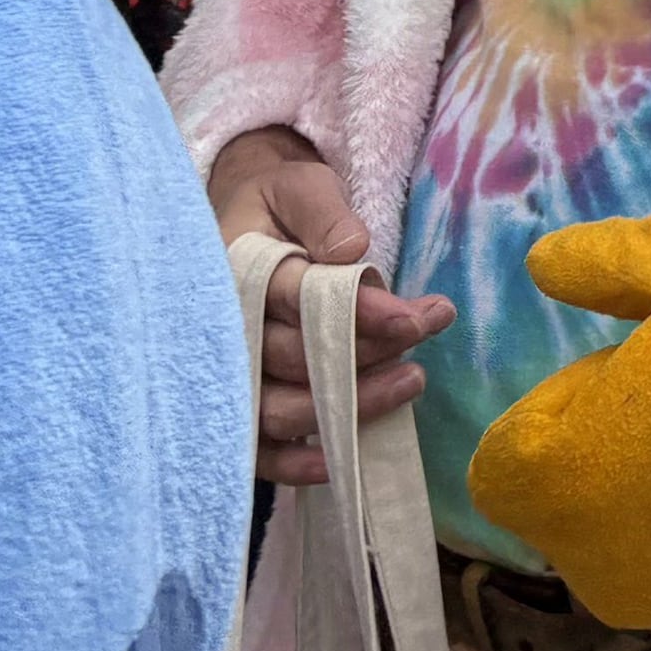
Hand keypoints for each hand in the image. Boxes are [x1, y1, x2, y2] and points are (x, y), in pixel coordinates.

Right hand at [209, 124, 453, 486]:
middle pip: (295, 358)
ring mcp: (228, 376)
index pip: (294, 296)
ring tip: (413, 379)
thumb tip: (352, 251)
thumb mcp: (301, 188)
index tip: (411, 317)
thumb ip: (323, 213)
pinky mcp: (240, 410)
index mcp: (234, 270)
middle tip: (424, 332)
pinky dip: (298, 463)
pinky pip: (261, 451)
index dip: (356, 312)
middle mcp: (225, 329)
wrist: (246, 226)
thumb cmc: (278, 208)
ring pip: (282, 409)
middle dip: (369, 351)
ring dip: (350, 404)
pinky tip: (344, 456)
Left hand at [468, 187, 650, 628]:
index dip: (556, 406)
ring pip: (604, 545)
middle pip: (548, 511)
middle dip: (586, 455)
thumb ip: (591, 265)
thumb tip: (543, 265)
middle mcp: (602, 550)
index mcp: (568, 472)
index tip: (620, 365)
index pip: (502, 466)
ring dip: (628, 495)